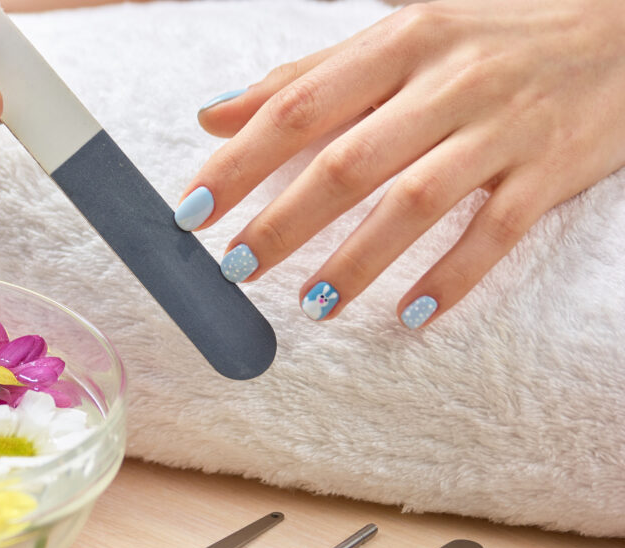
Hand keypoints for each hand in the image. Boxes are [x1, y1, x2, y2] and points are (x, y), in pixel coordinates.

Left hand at [176, 0, 624, 328]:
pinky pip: (495, 234)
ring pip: (415, 201)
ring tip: (311, 304)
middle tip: (236, 268)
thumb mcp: (400, 37)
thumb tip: (216, 117)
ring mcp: (504, 128)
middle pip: (348, 160)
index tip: (191, 213)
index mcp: (401, 42)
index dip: (239, 165)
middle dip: (284, 221)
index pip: (299, 108)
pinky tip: (409, 317)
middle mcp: (449, 81)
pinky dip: (450, 278)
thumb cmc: (493, 35)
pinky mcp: (551, 171)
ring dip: (357, 260)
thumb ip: (308, 77)